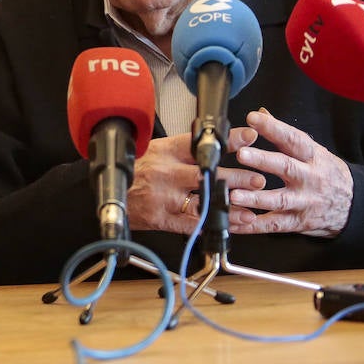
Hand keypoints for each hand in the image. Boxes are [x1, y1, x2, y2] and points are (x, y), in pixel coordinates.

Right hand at [126, 127, 265, 232]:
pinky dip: (215, 225)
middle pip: (208, 174)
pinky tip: (232, 226)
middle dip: (236, 178)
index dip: (228, 140)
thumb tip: (216, 142)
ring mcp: (165, 196)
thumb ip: (183, 147)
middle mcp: (167, 172)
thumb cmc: (132, 170)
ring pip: (204, 200)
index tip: (250, 137)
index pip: (201, 143)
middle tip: (257, 180)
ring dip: (231, 206)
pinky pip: (194, 223)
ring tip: (251, 208)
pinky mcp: (163, 218)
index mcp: (166, 151)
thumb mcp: (154, 149)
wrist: (106, 192)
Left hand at [228, 107, 351, 236]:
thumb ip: (285, 135)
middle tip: (241, 153)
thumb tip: (261, 112)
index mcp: (312, 157)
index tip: (253, 118)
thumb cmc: (326, 173)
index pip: (293, 139)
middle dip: (263, 160)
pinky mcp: (298, 222)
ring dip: (255, 198)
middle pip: (286, 167)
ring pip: (279, 199)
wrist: (354, 206)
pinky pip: (274, 225)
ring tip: (234, 194)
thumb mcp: (313, 151)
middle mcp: (309, 178)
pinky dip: (253, 226)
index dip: (273, 128)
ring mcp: (304, 202)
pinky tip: (235, 223)